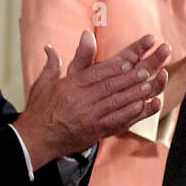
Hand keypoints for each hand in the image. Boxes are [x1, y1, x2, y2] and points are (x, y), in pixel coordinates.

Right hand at [15, 32, 169, 168]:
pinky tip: (142, 106)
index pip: (98, 72)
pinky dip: (130, 113)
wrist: (34, 140)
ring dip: (135, 92)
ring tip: (151, 84)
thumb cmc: (40, 111)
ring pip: (116, 101)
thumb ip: (53, 64)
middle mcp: (81, 99)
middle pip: (111, 85)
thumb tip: (50, 46)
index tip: (131, 59)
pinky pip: (116, 120)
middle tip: (148, 69)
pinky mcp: (94, 131)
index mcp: (70, 85)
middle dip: (132, 76)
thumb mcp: (44, 83)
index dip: (116, 65)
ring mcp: (89, 116)